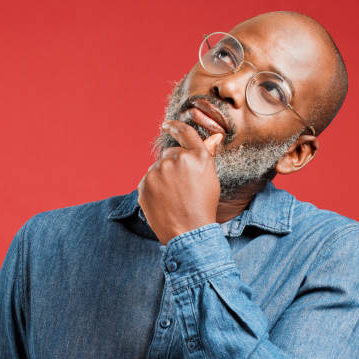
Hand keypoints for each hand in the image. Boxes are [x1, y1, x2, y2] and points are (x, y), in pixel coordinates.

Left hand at [137, 120, 223, 244]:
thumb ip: (206, 156)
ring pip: (158, 168)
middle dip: (174, 164)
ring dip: (163, 177)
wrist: (188, 232)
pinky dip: (154, 189)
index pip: (184, 133)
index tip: (166, 125)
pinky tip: (163, 202)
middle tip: (181, 186)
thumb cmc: (203, 207)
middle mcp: (176, 159)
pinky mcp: (144, 184)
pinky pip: (148, 181)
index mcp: (196, 156)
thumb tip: (214, 137)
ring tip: (173, 198)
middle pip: (170, 153)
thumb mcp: (211, 179)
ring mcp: (158, 172)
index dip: (174, 127)